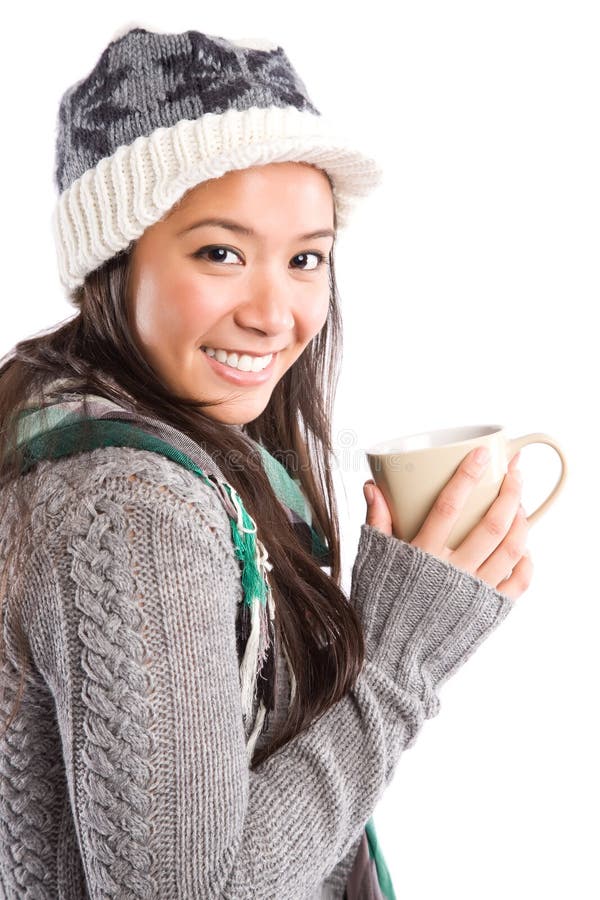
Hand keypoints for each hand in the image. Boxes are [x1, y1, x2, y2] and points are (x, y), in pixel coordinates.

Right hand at [363, 447, 532, 599]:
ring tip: (521, 503)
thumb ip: (377, 522)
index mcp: (423, 556)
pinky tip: (523, 546)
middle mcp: (454, 572)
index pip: (449, 505)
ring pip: (512, 548)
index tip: (480, 455)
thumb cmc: (380, 609)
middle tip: (515, 472)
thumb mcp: (373, 562)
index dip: (467, 476)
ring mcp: (476, 592)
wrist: (394, 661)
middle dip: (510, 491)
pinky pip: (519, 581)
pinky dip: (526, 560)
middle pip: (492, 523)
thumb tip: (372, 487)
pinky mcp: (490, 610)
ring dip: (522, 520)